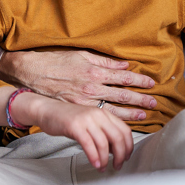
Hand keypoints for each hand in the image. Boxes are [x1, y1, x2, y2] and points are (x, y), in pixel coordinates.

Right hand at [0, 48, 156, 122]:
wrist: (31, 74)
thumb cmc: (55, 62)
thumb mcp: (81, 56)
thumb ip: (104, 61)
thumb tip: (123, 64)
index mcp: (94, 71)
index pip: (123, 76)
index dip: (139, 80)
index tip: (151, 84)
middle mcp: (92, 87)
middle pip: (122, 95)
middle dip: (140, 100)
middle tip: (153, 103)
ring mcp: (84, 101)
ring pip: (112, 110)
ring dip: (129, 114)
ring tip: (143, 115)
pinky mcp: (76, 111)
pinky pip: (98, 120)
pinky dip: (110, 124)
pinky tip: (118, 128)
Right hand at [21, 95, 135, 169]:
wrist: (47, 110)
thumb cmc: (67, 119)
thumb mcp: (90, 122)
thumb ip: (103, 132)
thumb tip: (115, 150)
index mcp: (104, 113)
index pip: (125, 130)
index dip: (128, 146)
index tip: (126, 157)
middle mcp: (98, 114)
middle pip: (118, 137)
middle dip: (121, 155)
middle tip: (117, 166)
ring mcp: (86, 119)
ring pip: (104, 143)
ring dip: (106, 159)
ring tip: (103, 167)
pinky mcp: (75, 126)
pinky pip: (89, 144)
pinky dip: (94, 157)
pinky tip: (95, 164)